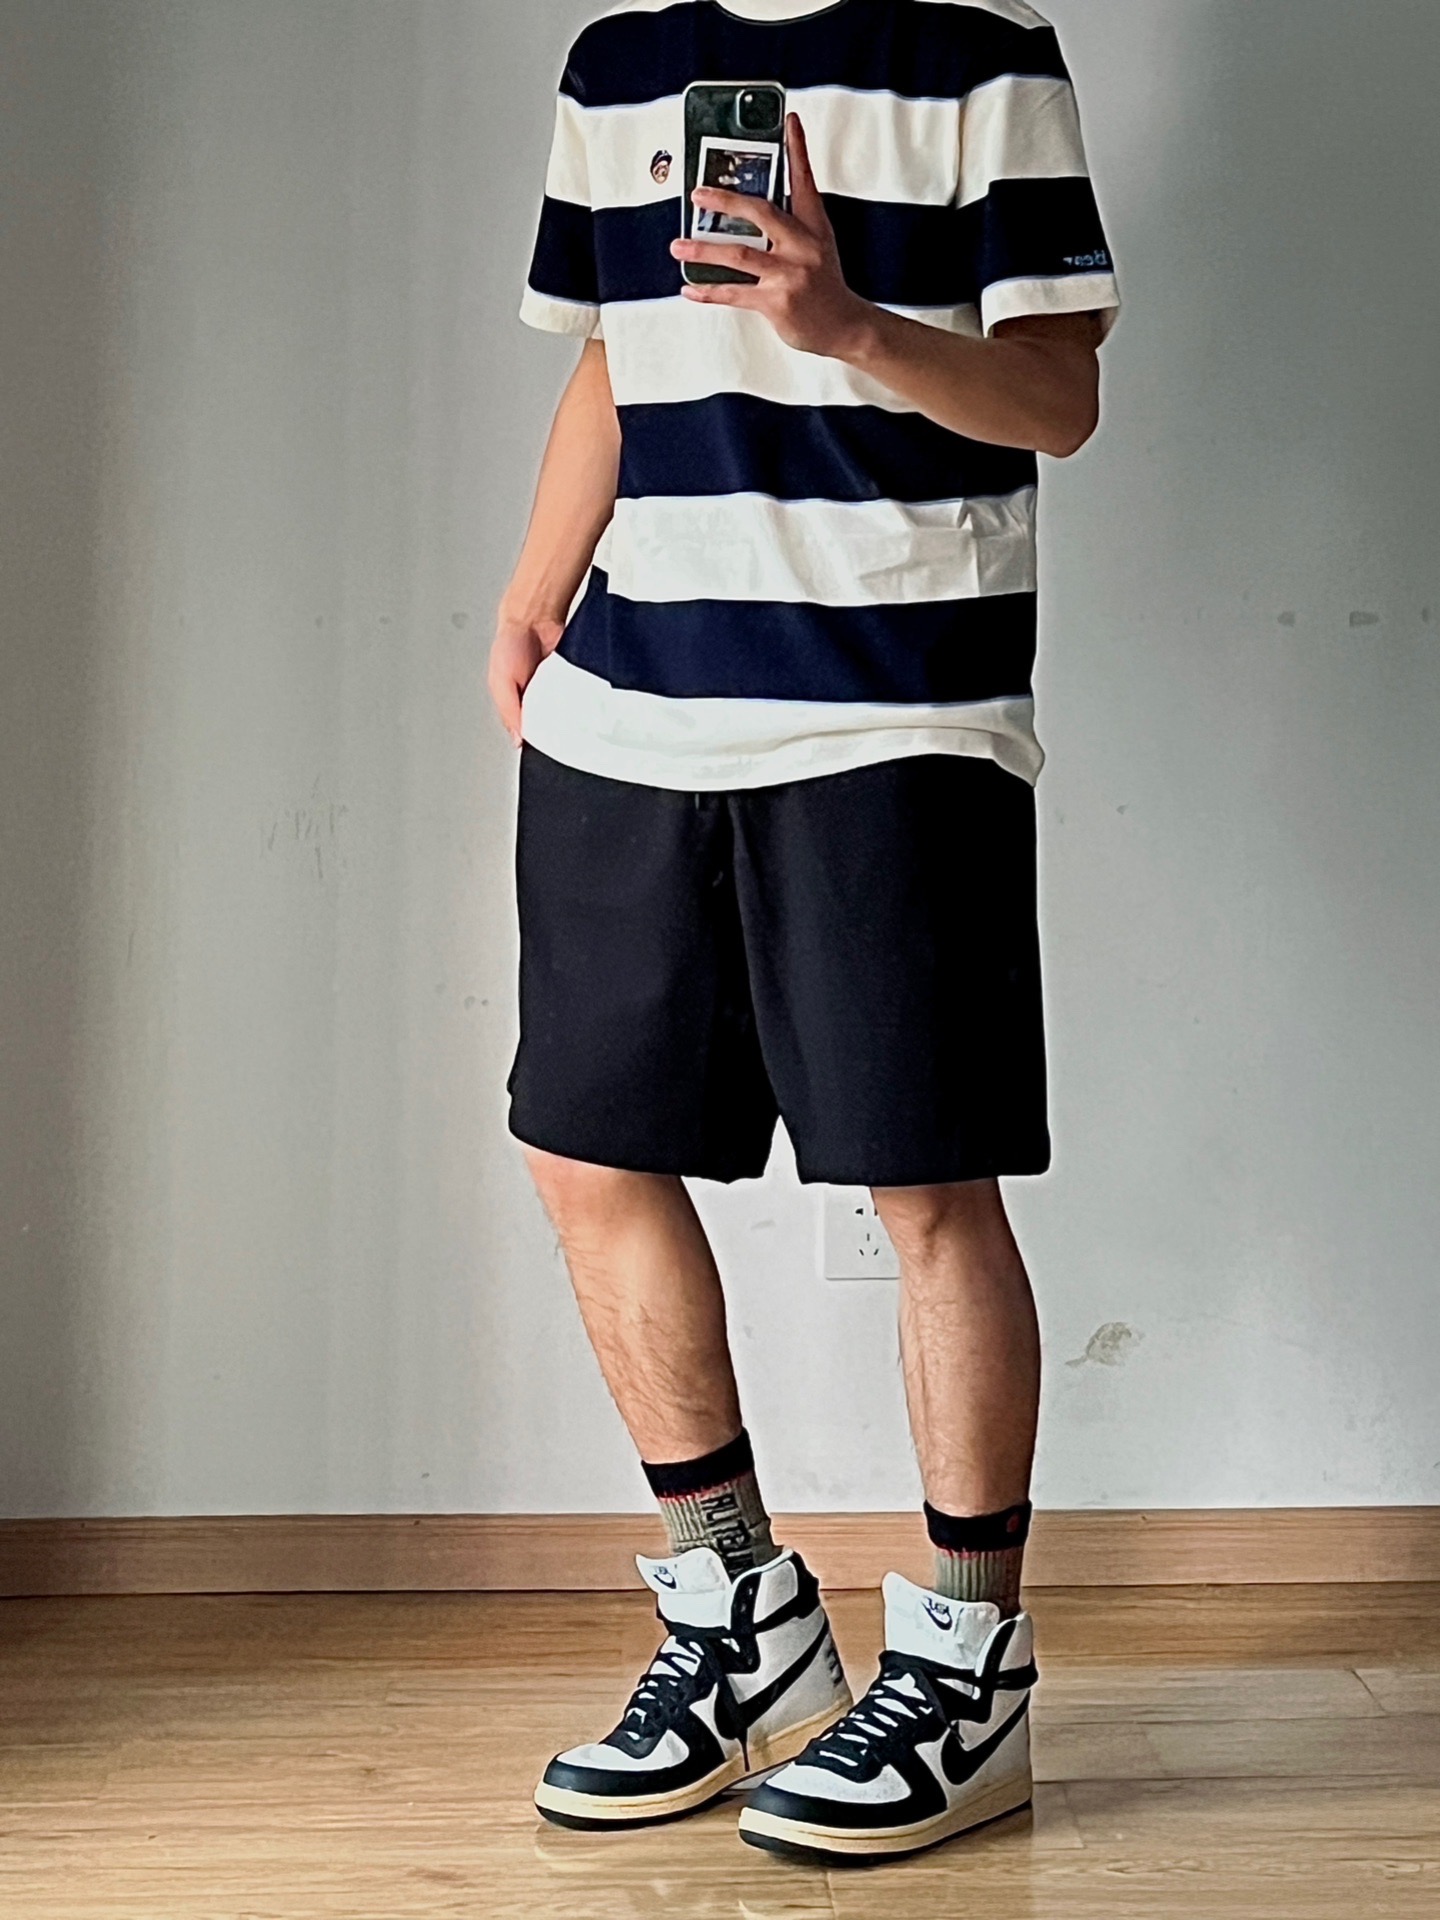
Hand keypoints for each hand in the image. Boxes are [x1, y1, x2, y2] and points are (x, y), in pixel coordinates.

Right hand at [488, 609, 563, 748]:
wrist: (535, 617)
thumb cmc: (511, 643)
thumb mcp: (501, 682)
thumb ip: (508, 711)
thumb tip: (517, 738)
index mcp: (514, 703)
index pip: (526, 730)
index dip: (534, 740)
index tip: (541, 744)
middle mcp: (535, 699)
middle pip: (548, 724)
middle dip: (553, 729)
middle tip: (554, 727)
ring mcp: (554, 691)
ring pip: (564, 714)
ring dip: (567, 715)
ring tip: (564, 710)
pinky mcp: (570, 682)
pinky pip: (577, 698)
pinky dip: (578, 700)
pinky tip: (577, 699)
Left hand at [670, 115, 872, 358]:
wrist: (845, 326)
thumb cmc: (825, 287)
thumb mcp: (818, 248)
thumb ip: (790, 229)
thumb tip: (751, 216)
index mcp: (814, 228)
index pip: (805, 180)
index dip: (797, 149)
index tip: (789, 120)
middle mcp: (802, 246)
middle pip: (761, 212)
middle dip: (726, 200)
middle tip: (698, 194)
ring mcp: (789, 274)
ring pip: (739, 254)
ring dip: (703, 251)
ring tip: (678, 247)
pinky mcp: (777, 302)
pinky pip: (735, 294)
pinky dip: (708, 292)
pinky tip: (690, 288)